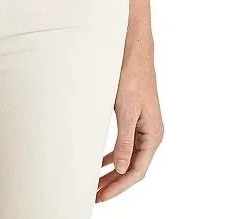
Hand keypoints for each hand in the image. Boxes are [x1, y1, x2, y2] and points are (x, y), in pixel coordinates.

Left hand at [97, 34, 163, 201]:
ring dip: (111, 171)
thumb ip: (124, 141)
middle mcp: (150, 133)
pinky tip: (101, 162)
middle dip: (113, 183)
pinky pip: (125, 144)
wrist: (133, 51)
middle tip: (94, 194)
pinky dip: (112, 155)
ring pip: (127, 157)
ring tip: (95, 183)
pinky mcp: (134, 118)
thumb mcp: (126, 111)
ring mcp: (143, 126)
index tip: (101, 196)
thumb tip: (120, 169)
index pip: (136, 171)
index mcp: (153, 135)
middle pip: (131, 167)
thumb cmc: (132, 76)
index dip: (118, 186)